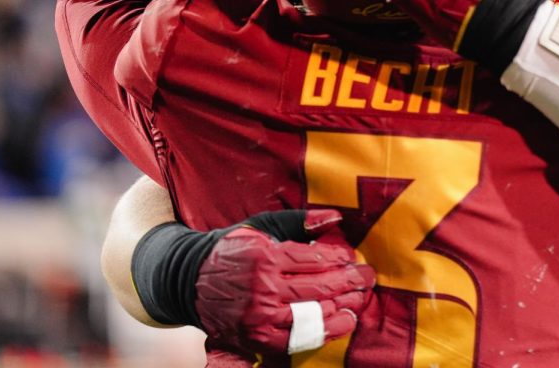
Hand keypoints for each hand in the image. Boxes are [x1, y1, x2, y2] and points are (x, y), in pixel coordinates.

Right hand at [195, 209, 374, 354]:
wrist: (190, 280)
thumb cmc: (232, 249)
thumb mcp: (262, 227)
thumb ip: (299, 222)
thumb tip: (335, 218)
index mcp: (265, 256)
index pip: (314, 259)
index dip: (340, 258)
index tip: (353, 257)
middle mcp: (262, 289)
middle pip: (318, 288)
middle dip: (349, 282)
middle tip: (367, 278)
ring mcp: (259, 317)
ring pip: (312, 316)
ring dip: (342, 309)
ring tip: (359, 301)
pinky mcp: (256, 338)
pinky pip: (297, 339)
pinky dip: (322, 332)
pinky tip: (341, 323)